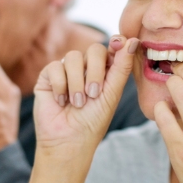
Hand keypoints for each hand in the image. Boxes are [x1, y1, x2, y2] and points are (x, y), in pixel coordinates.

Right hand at [27, 36, 137, 182]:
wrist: (68, 141)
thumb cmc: (93, 121)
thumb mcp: (112, 94)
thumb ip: (122, 67)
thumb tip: (133, 40)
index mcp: (106, 71)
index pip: (112, 48)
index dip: (116, 43)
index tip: (118, 43)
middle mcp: (86, 67)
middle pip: (94, 49)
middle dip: (95, 70)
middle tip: (93, 93)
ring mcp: (67, 70)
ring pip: (73, 57)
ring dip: (77, 82)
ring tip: (77, 103)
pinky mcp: (48, 76)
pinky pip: (55, 67)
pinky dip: (60, 86)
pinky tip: (61, 101)